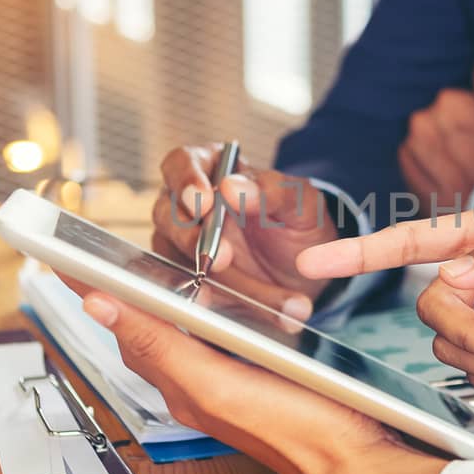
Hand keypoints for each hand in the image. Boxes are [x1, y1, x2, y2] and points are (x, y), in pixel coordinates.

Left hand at [65, 278, 444, 473]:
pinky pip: (212, 338)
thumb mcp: (217, 383)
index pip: (121, 325)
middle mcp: (196, 384)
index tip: (61, 256)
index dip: (91, 288)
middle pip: (145, 328)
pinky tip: (210, 300)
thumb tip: (100, 305)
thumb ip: (159, 345)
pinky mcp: (255, 378)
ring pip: (177, 332)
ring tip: (137, 271)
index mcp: (180, 383)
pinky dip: (201, 311)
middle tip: (94, 255)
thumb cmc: (294, 429)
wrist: (352, 461)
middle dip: (120, 290)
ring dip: (157, 300)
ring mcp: (225, 382)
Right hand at [154, 144, 338, 319]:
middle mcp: (188, 207)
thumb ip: (273, 190)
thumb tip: (230, 186)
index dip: (185, 180)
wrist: (307, 275)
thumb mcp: (301, 205)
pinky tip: (242, 311)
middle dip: (192, 239)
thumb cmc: (299, 226)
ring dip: (213, 279)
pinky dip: (216, 303)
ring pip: (177, 259)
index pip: (180, 162)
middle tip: (222, 258)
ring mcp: (182, 246)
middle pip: (166, 214)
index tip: (203, 202)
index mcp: (213, 170)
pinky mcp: (187, 281)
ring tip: (251, 294)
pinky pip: (190, 292)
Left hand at [398, 64, 473, 213]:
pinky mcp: (412, 180)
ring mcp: (417, 154)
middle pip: (429, 119)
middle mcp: (427, 124)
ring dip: (432, 149)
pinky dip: (422, 167)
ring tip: (458, 164)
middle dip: (446, 132)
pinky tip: (444, 175)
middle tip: (469, 150)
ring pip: (416, 140)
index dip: (465, 116)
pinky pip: (408, 164)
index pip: (447, 99)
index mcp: (451, 104)